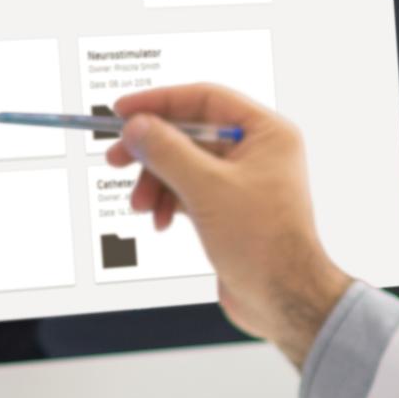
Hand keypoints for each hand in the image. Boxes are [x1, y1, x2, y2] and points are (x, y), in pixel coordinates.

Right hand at [105, 84, 350, 365]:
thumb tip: (135, 126)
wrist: (282, 299)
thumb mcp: (207, 188)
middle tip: (116, 158)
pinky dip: (168, 202)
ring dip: (156, 182)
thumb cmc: (264, 243)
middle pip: (190, 133)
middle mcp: (257, 152)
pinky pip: (189, 191)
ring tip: (142, 205)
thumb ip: (167, 151)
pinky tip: (159, 221)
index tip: (122, 110)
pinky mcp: (230, 209)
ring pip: (184, 165)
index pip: (205, 98)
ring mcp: (243, 182)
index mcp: (266, 133)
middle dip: (152, 149)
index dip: (160, 102)